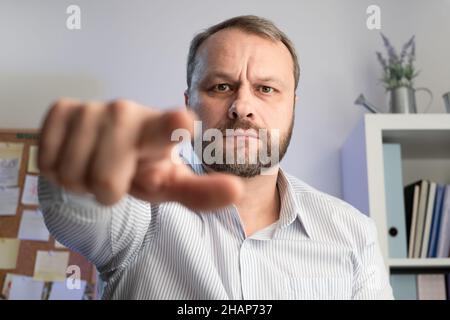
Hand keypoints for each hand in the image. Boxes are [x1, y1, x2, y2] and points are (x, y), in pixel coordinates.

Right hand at [38, 98, 242, 209]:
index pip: (167, 127)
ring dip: (81, 182)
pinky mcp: (61, 109)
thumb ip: (201, 192)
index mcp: (160, 130)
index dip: (171, 128)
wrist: (103, 152)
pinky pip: (48, 162)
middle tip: (117, 177)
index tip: (183, 123)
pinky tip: (75, 155)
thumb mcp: (171, 184)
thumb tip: (236, 191)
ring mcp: (92, 109)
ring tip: (95, 166)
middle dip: (108, 191)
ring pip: (71, 175)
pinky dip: (59, 171)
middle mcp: (127, 112)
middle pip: (105, 182)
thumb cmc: (143, 167)